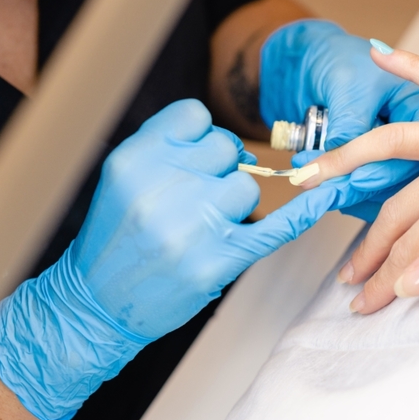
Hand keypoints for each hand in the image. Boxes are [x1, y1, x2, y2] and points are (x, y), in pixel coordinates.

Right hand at [0, 100, 336, 419]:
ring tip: (207, 223)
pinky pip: (276, 227)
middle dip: (220, 168)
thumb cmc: (115, 238)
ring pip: (247, 187)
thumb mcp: (122, 178)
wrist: (97, 302)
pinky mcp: (217, 261)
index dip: (204, 134)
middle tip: (201, 195)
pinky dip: (303, 213)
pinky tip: (321, 199)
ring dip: (235, 202)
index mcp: (134, 160)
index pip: (195, 116)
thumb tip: (225, 141)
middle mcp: (161, 188)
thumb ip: (167, 149)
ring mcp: (192, 226)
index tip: (201, 153)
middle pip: (225, 150)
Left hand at [260, 20, 418, 220]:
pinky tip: (318, 189)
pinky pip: (366, 197)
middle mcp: (416, 139)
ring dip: (344, 192)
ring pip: (383, 193)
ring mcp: (393, 159)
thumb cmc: (337, 61)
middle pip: (403, 177)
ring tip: (309, 180)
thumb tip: (344, 159)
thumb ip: (351, 120)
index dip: (391, 166)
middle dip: (360, 184)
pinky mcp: (371, 172)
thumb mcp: (348, 84)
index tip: (359, 177)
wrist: (307, 65)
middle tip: (326, 188)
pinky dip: (341, 196)